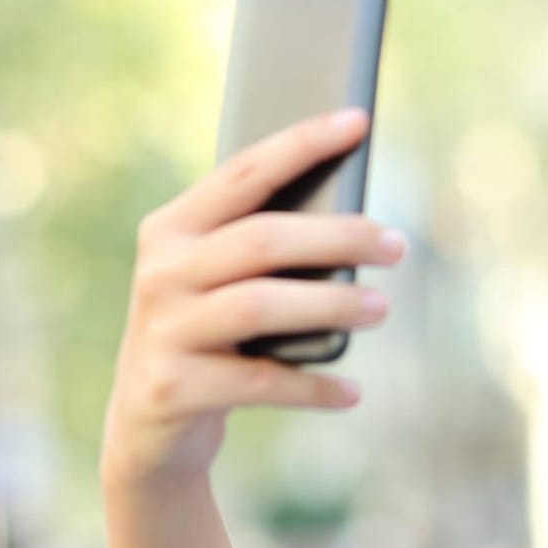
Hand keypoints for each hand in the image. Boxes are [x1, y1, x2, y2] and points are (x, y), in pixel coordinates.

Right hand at [99, 108, 404, 490]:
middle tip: (398, 246)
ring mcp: (161, 329)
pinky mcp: (170, 387)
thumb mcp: (227, 284)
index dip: (301, 143)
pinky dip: (312, 386)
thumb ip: (269, 248)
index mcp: (172, 228)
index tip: (358, 120)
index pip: (244, 173)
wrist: (150, 427)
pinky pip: (259, 380)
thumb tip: (361, 222)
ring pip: (261, 305)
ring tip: (382, 308)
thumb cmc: (213, 336)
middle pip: (262, 239)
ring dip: (332, 305)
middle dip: (338, 236)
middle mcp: (160, 271)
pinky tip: (352, 391)